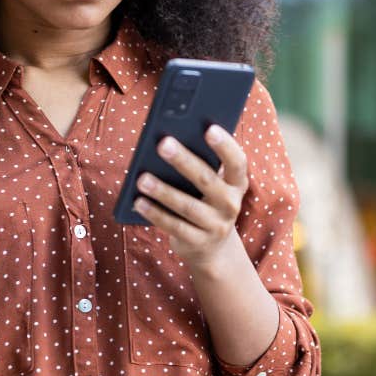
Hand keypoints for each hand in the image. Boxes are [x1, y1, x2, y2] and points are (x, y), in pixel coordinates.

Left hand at [132, 125, 248, 270]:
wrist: (212, 247)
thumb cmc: (205, 201)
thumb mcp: (210, 184)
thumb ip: (198, 165)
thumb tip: (167, 142)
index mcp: (236, 183)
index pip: (237, 161)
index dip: (225, 145)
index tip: (208, 128)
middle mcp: (231, 204)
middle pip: (207, 180)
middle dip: (184, 161)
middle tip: (162, 144)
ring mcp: (216, 226)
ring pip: (188, 206)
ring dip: (163, 191)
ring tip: (142, 178)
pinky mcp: (198, 242)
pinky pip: (174, 226)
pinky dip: (155, 214)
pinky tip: (138, 202)